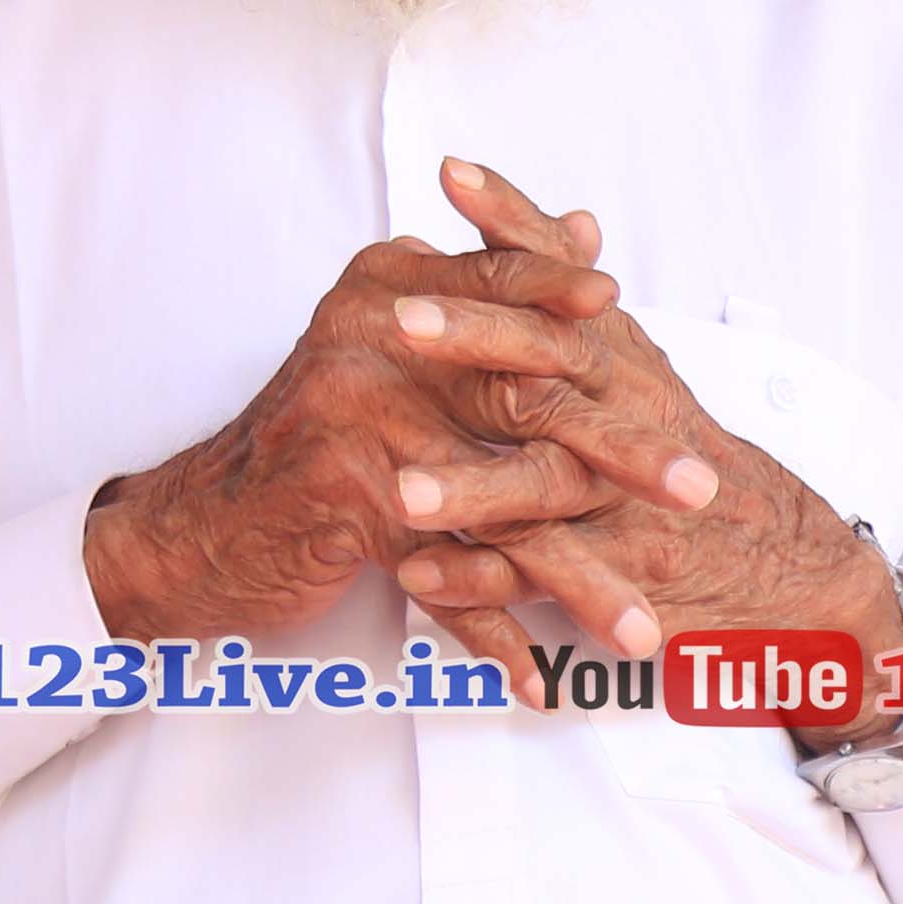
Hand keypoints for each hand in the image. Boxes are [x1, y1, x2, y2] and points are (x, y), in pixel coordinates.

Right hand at [81, 216, 671, 647]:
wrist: (204, 528)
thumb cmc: (322, 436)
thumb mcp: (397, 343)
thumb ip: (489, 290)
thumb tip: (584, 226)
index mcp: (393, 287)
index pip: (504, 284)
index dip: (573, 307)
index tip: (641, 330)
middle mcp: (371, 339)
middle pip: (524, 395)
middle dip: (622, 454)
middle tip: (698, 493)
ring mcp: (354, 419)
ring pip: (495, 502)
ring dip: (575, 575)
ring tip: (638, 624)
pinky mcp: (341, 500)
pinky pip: (438, 576)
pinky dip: (490, 632)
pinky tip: (537, 677)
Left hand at [376, 158, 902, 721]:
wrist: (768, 551)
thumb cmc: (675, 444)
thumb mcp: (633, 360)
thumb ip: (578, 291)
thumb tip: (561, 212)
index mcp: (615, 354)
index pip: (559, 273)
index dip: (511, 223)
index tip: (451, 174)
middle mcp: (622, 411)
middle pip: (548, 366)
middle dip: (473, 341)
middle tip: (398, 321)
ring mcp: (619, 494)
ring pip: (540, 484)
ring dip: (469, 487)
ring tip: (399, 487)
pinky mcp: (612, 569)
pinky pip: (536, 575)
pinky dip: (474, 577)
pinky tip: (412, 570)